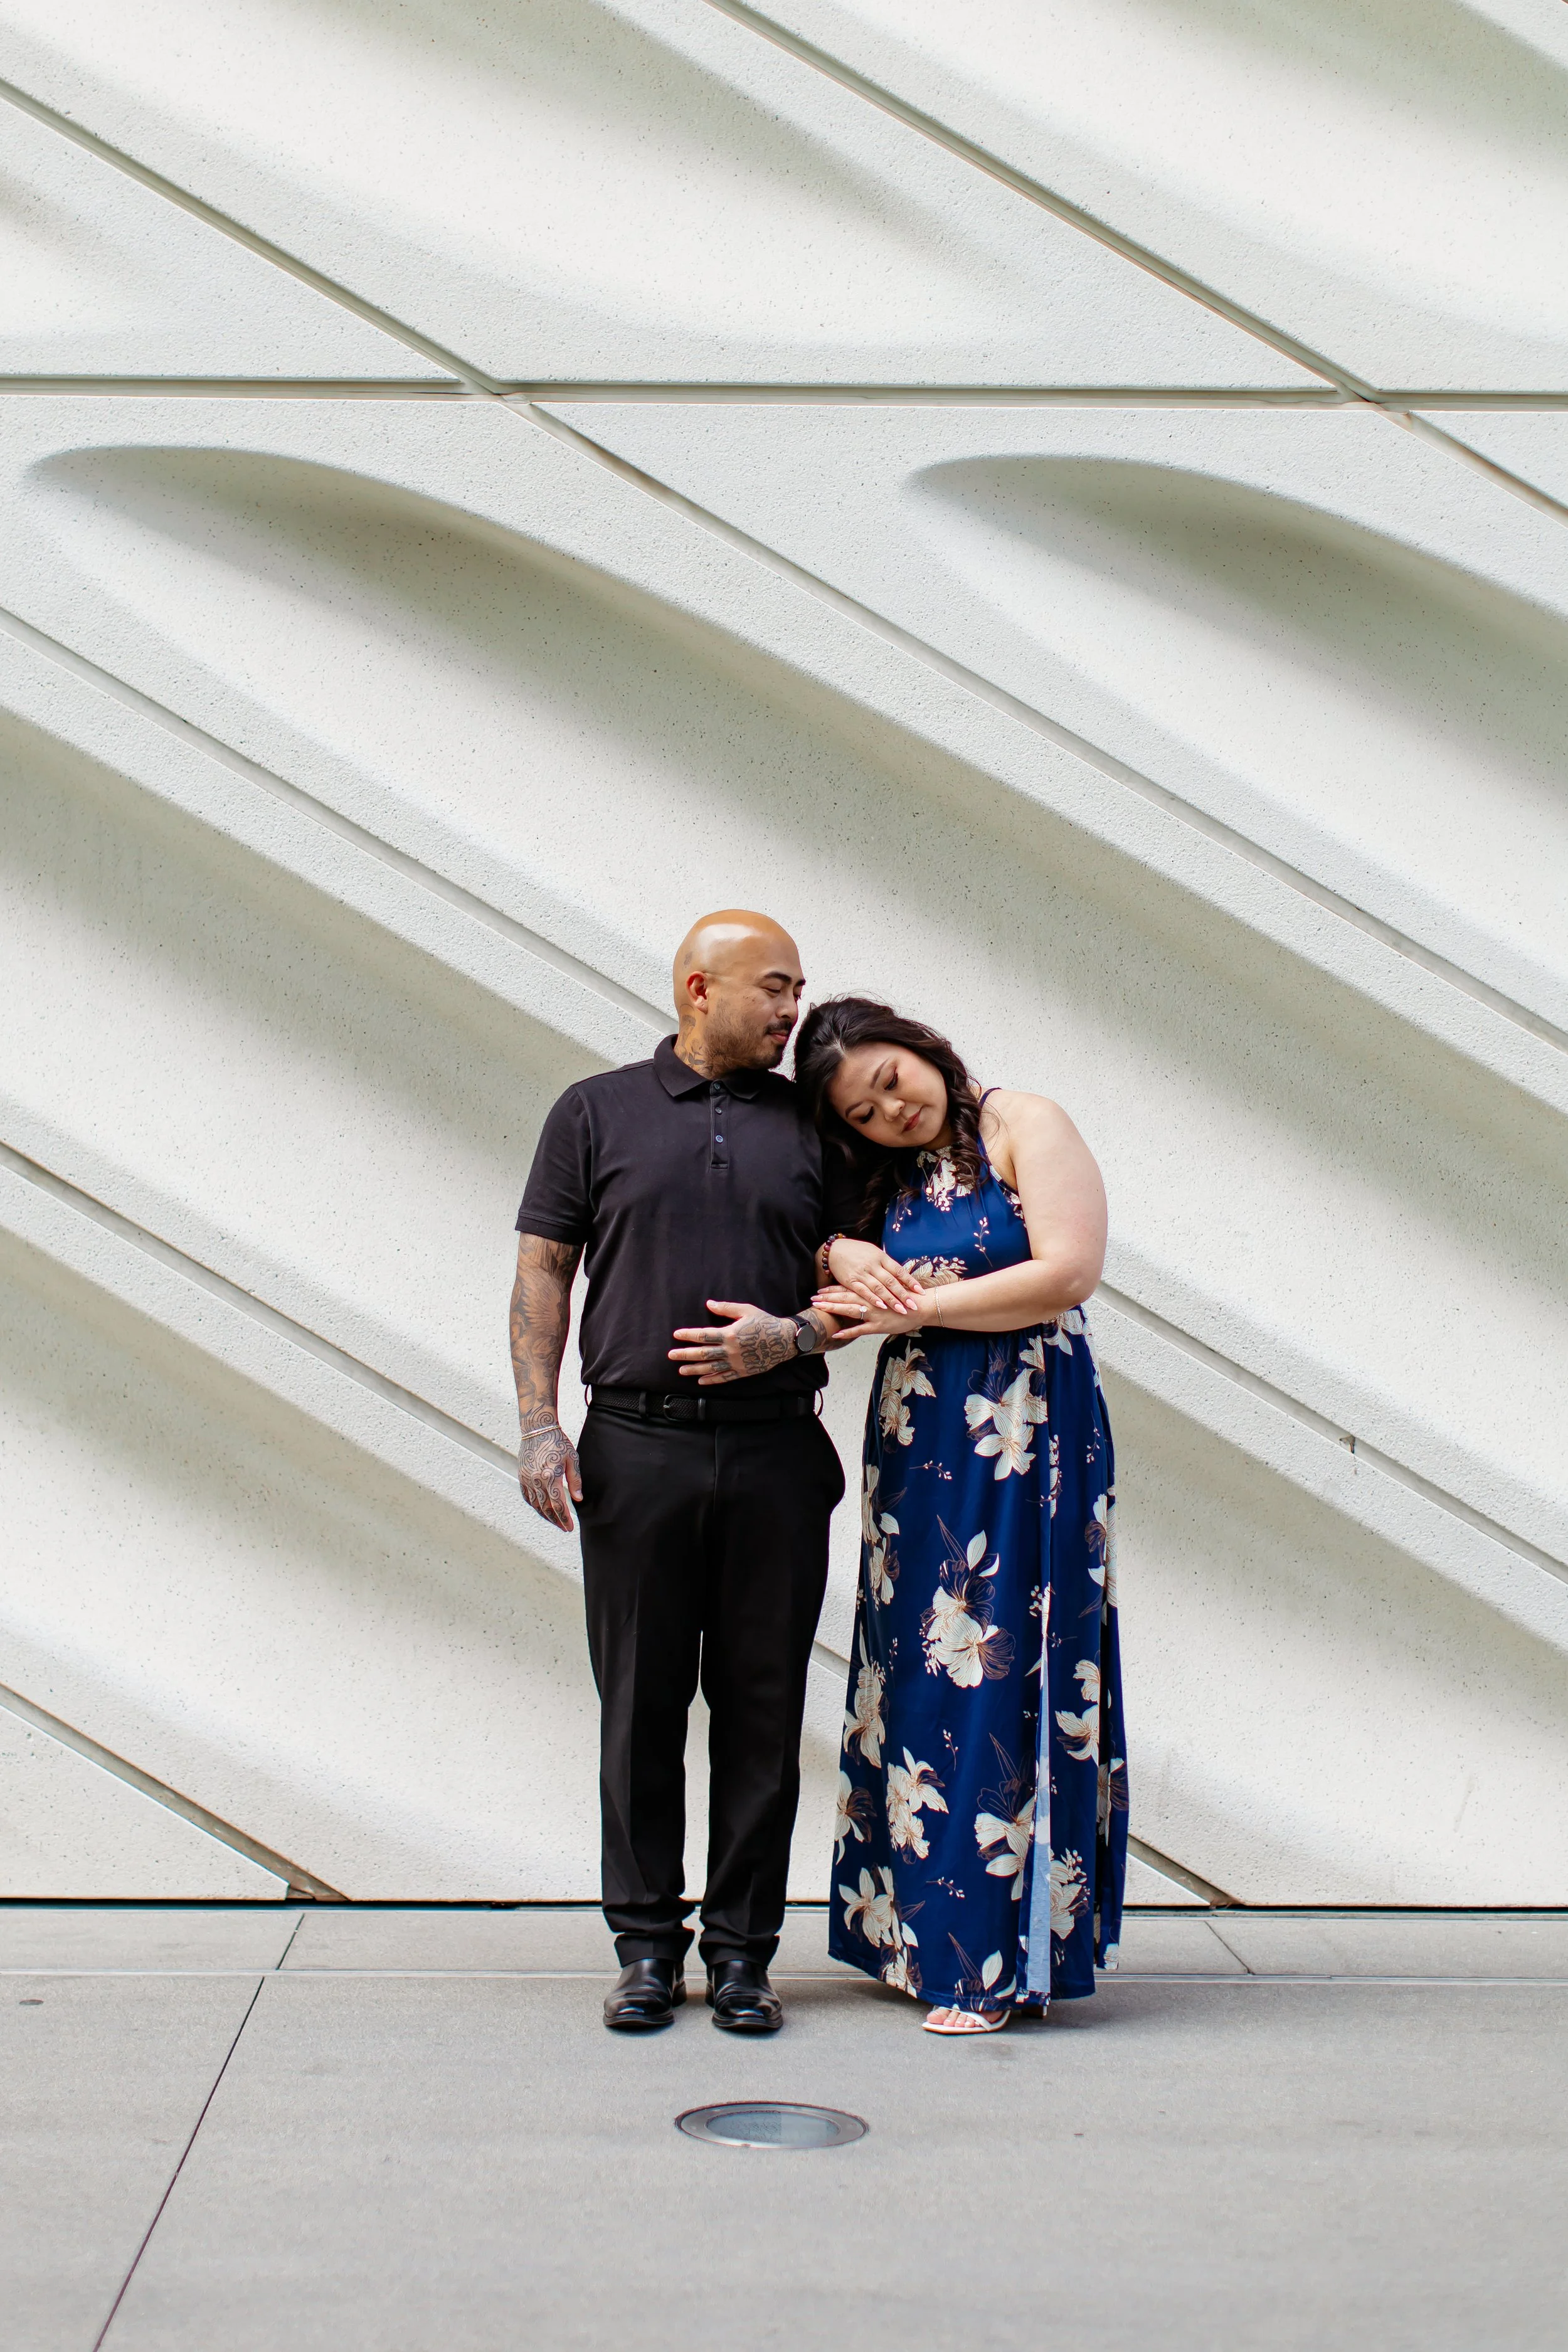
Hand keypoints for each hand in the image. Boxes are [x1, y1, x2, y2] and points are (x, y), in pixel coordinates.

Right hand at [518, 1416, 582, 1530]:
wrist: (537, 1429)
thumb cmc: (557, 1442)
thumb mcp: (572, 1459)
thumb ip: (575, 1480)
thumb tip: (577, 1499)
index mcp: (550, 1476)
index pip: (557, 1504)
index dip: (564, 1518)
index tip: (570, 1527)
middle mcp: (536, 1480)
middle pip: (546, 1508)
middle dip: (556, 1521)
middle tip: (564, 1528)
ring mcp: (526, 1479)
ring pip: (535, 1505)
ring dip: (546, 1516)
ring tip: (555, 1521)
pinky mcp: (521, 1476)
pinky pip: (527, 1497)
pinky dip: (535, 1506)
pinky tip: (542, 1510)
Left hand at [670, 1300, 826, 1384]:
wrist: (784, 1340)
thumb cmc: (765, 1322)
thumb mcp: (746, 1310)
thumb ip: (726, 1308)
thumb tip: (708, 1303)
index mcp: (730, 1334)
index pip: (704, 1335)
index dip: (688, 1335)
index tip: (676, 1335)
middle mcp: (731, 1350)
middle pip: (703, 1353)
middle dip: (685, 1354)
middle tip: (671, 1355)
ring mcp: (736, 1363)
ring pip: (711, 1368)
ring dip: (694, 1369)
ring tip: (681, 1371)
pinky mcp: (743, 1371)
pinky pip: (725, 1377)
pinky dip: (712, 1380)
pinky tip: (701, 1381)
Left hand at [812, 1286, 927, 1337]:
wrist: (921, 1306)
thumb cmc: (906, 1298)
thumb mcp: (890, 1290)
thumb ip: (876, 1290)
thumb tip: (865, 1289)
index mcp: (872, 1291)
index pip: (849, 1288)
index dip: (833, 1289)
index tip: (820, 1289)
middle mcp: (870, 1300)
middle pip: (845, 1297)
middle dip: (828, 1297)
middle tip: (813, 1298)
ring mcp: (873, 1313)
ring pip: (849, 1309)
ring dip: (833, 1308)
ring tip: (819, 1308)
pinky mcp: (878, 1325)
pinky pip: (860, 1330)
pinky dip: (848, 1332)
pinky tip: (836, 1334)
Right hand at [825, 1239, 925, 1313]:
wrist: (835, 1249)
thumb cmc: (857, 1251)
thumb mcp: (874, 1252)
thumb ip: (886, 1264)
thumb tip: (900, 1274)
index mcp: (881, 1257)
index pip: (898, 1270)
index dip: (910, 1281)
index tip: (920, 1291)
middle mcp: (873, 1265)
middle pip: (891, 1281)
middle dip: (903, 1294)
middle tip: (914, 1305)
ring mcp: (862, 1273)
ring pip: (879, 1288)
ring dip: (891, 1300)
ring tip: (902, 1310)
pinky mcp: (851, 1281)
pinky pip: (864, 1291)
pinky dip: (873, 1299)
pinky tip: (881, 1306)